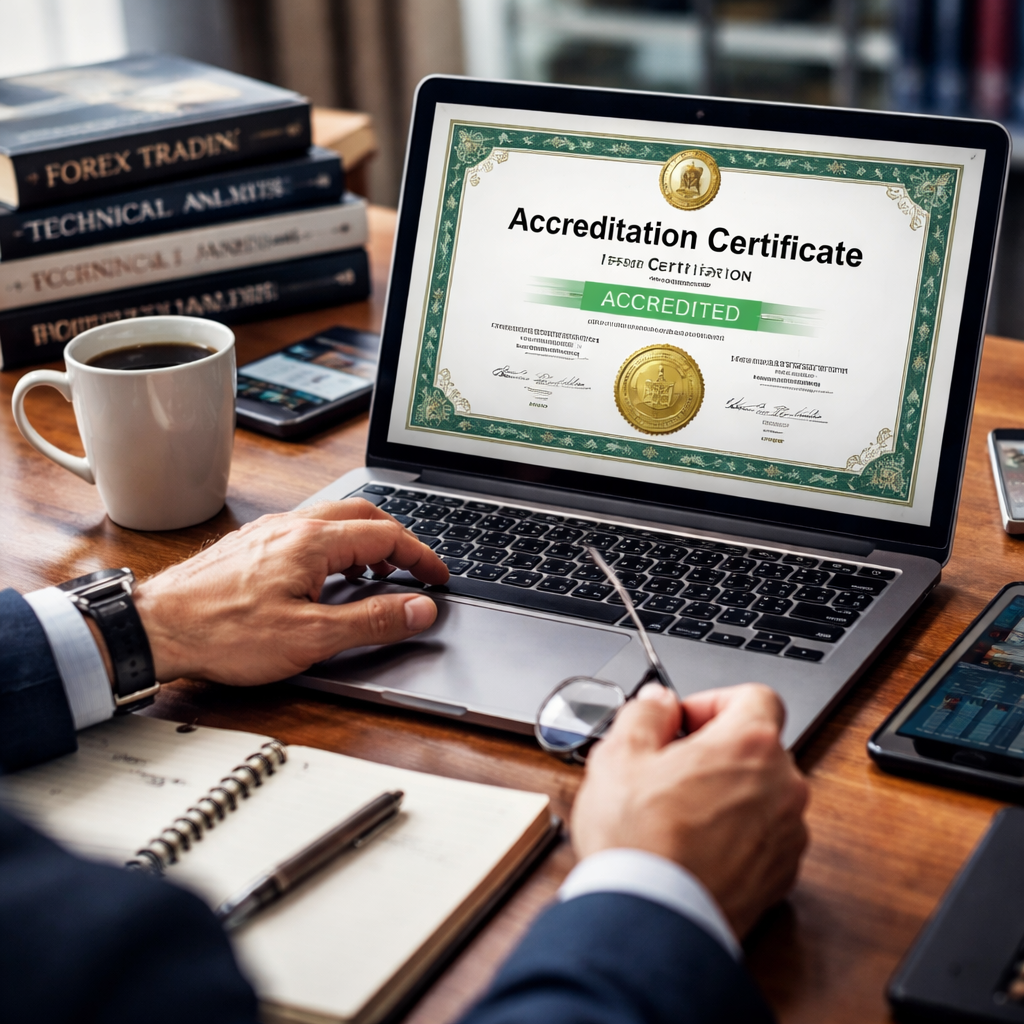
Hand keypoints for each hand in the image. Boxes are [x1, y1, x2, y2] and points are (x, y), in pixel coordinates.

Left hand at [130, 499, 448, 684]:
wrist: (154, 629)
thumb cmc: (222, 633)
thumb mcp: (310, 638)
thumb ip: (372, 620)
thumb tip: (418, 609)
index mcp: (312, 542)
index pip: (387, 534)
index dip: (421, 556)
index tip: (438, 576)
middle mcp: (291, 526)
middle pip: (363, 514)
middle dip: (398, 539)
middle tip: (414, 569)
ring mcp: (268, 532)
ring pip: (333, 520)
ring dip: (365, 540)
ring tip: (377, 572)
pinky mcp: (251, 545)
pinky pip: (306, 531)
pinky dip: (335, 545)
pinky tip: (327, 575)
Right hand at [570, 682, 808, 938]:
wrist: (653, 920)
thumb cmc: (639, 841)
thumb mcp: (620, 755)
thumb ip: (645, 714)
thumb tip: (659, 701)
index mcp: (751, 746)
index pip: (755, 696)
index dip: (714, 702)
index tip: (683, 722)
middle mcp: (784, 787)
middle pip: (758, 748)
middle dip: (716, 751)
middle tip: (670, 767)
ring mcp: (788, 836)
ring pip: (761, 795)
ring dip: (727, 794)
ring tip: (677, 813)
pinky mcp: (781, 877)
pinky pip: (762, 838)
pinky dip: (735, 835)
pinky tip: (692, 846)